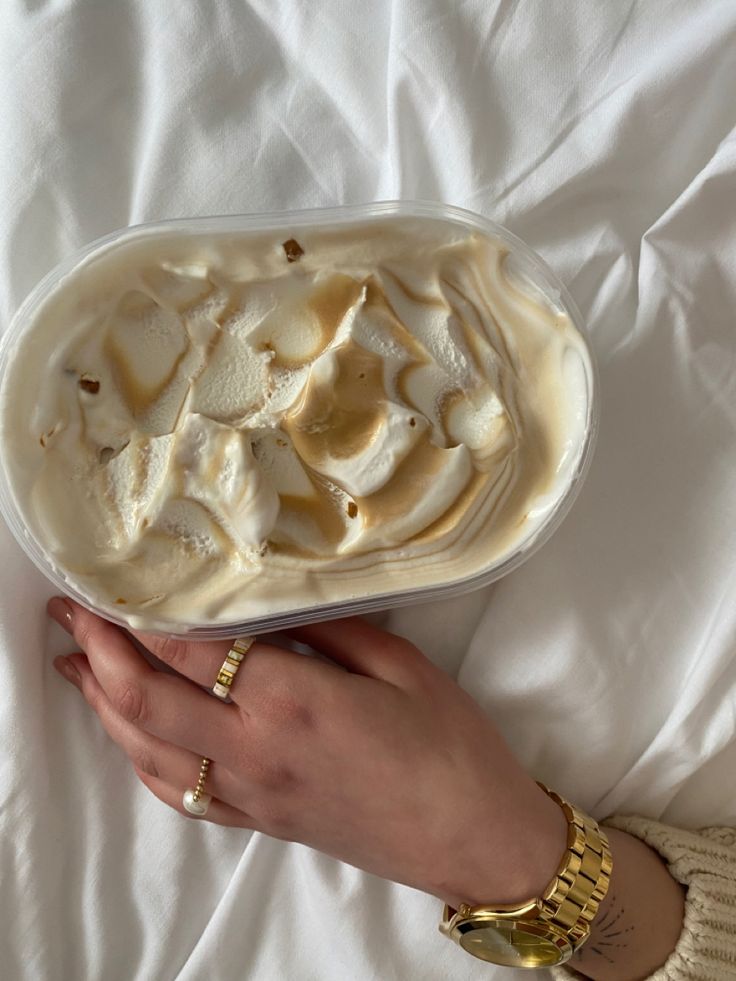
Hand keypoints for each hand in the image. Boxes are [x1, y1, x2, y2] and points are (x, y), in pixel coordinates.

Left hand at [48, 598, 565, 908]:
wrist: (473, 839)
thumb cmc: (449, 747)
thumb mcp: (400, 665)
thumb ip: (328, 627)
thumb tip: (271, 600)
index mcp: (293, 703)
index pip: (189, 650)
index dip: (139, 615)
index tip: (109, 584)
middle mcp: (256, 752)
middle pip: (146, 701)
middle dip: (98, 652)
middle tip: (70, 614)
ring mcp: (252, 794)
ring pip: (147, 751)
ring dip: (102, 705)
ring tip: (78, 665)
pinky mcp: (260, 820)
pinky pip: (178, 792)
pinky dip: (139, 757)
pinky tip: (130, 733)